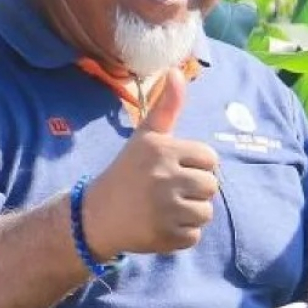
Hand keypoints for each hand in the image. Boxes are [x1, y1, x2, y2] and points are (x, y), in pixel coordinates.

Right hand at [84, 69, 219, 256]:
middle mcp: (164, 178)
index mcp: (163, 150)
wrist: (96, 215)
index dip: (196, 165)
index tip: (175, 169)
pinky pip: (193, 236)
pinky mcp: (164, 236)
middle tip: (169, 191)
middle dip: (195, 190)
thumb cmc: (128, 171)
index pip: (210, 159)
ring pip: (205, 212)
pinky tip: (160, 225)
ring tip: (165, 208)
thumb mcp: (146, 136)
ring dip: (190, 213)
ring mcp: (164, 209)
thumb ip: (166, 106)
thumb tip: (178, 71)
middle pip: (211, 186)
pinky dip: (181, 234)